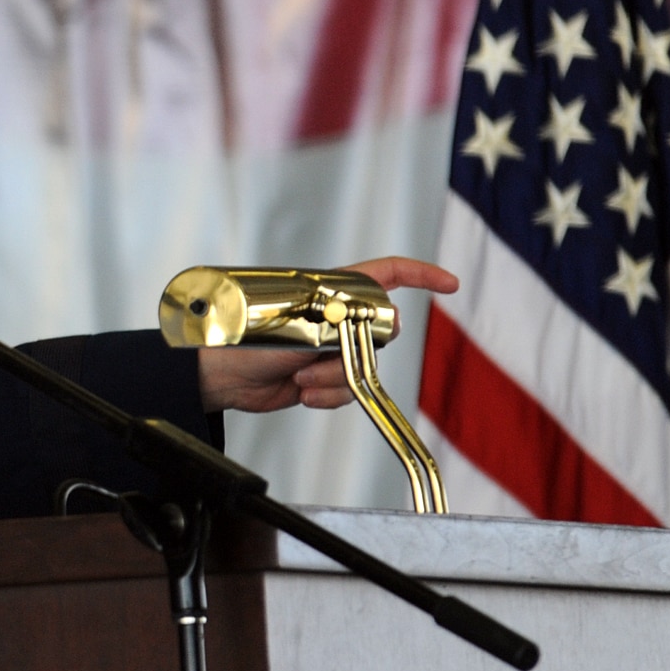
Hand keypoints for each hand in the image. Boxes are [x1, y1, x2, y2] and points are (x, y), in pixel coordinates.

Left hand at [196, 257, 458, 413]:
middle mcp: (334, 318)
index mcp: (330, 292)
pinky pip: (346, 390)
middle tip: (318, 359)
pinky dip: (327, 396)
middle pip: (378, 336)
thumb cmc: (247, 338)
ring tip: (301, 379)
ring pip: (363, 369)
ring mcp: (328, 348)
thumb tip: (393, 325)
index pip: (385, 274)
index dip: (420, 275)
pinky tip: (302, 393)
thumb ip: (349, 325)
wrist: (220, 376)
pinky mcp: (320, 376)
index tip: (449, 284)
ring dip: (334, 381)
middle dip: (356, 357)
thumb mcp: (304, 325)